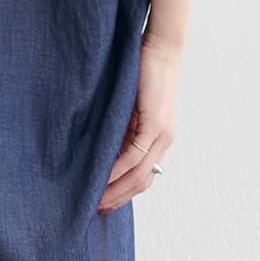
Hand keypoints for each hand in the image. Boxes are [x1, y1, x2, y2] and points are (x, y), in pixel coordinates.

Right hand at [99, 37, 179, 211]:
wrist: (159, 50)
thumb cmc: (141, 74)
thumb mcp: (129, 109)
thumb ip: (121, 130)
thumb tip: (101, 151)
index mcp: (159, 139)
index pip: (143, 177)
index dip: (124, 194)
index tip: (103, 205)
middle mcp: (164, 141)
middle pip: (142, 182)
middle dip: (118, 199)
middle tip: (95, 210)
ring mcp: (162, 135)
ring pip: (139, 174)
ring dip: (116, 190)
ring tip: (95, 200)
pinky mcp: (155, 125)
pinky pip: (134, 156)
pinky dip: (117, 170)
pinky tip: (101, 178)